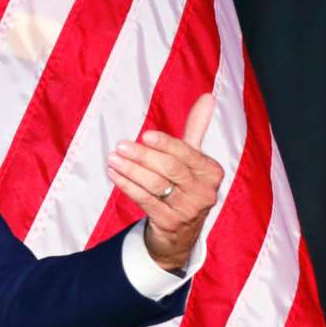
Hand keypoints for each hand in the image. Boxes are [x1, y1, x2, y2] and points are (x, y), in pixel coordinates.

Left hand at [107, 92, 226, 272]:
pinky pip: (145, 200)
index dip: (166, 144)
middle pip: (171, 170)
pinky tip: (114, 174)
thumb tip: (208, 96)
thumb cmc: (185, 185)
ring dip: (131, 170)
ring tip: (113, 158)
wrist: (182, 230)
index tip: (145, 135)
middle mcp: (204, 193)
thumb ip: (197, 128)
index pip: (187, 154)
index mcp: (212, 172)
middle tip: (121, 145)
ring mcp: (187, 210)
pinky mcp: (169, 223)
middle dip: (144, 157)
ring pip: (156, 186)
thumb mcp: (194, 159)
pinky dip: (127, 186)